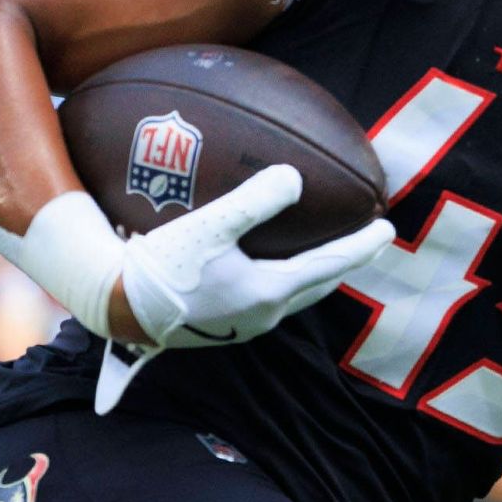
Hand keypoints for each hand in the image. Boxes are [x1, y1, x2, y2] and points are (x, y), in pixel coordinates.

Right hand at [118, 163, 393, 348]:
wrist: (113, 305)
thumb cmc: (160, 266)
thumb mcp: (209, 226)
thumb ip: (254, 201)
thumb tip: (294, 177)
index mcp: (268, 293)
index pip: (329, 265)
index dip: (361, 247)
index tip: (387, 229)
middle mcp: (261, 315)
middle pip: (316, 286)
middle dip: (342, 263)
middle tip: (363, 241)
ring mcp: (240, 324)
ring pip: (292, 296)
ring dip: (312, 273)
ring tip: (322, 252)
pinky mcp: (219, 324)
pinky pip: (264, 297)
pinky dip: (280, 277)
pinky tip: (264, 262)